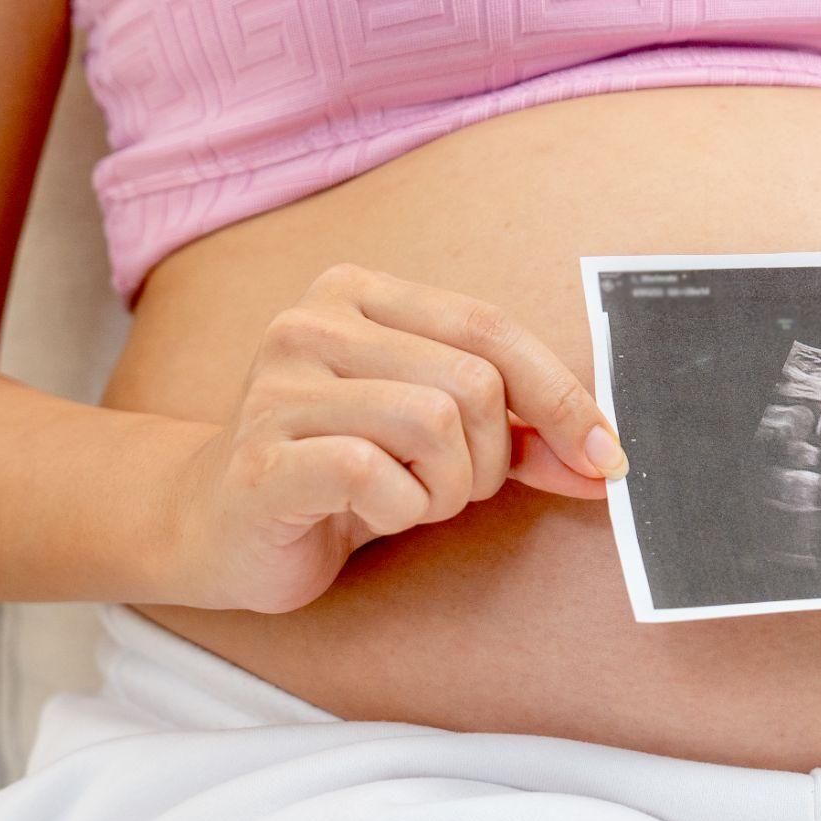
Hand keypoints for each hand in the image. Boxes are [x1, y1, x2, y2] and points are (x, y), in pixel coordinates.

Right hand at [163, 263, 625, 613]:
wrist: (216, 526)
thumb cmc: (338, 474)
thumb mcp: (436, 438)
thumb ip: (516, 434)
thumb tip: (604, 459)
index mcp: (359, 294)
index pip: (490, 329)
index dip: (561, 395)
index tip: (604, 456)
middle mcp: (312, 321)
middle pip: (472, 382)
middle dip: (493, 457)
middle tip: (456, 489)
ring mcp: (278, 385)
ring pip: (434, 424)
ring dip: (446, 487)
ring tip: (410, 500)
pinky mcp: (261, 456)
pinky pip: (377, 474)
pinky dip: (400, 510)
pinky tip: (371, 514)